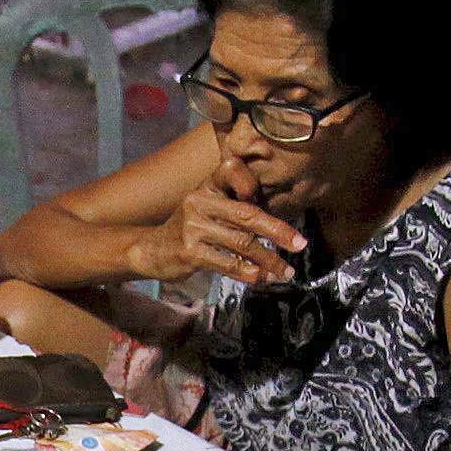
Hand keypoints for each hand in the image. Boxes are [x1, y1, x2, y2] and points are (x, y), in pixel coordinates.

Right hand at [132, 162, 304, 290]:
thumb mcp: (208, 208)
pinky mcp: (189, 251)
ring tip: (284, 271)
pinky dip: (247, 272)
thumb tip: (278, 223)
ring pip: (241, 243)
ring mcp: (192, 227)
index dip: (255, 187)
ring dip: (268, 260)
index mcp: (207, 186)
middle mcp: (198, 201)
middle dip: (278, 231)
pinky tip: (260, 278)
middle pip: (247, 214)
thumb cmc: (189, 230)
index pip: (235, 173)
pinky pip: (227, 263)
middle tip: (300, 244)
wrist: (150, 250)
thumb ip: (237, 207)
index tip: (269, 200)